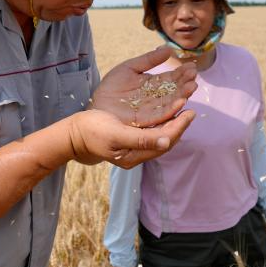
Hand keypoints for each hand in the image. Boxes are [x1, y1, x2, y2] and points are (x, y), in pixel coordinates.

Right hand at [68, 108, 195, 166]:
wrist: (74, 134)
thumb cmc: (92, 131)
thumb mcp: (116, 133)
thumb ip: (141, 138)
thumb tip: (166, 139)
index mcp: (135, 155)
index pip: (164, 142)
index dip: (179, 127)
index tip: (190, 112)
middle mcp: (137, 155)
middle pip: (165, 141)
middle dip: (179, 127)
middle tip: (191, 111)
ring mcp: (133, 149)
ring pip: (159, 138)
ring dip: (172, 125)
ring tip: (183, 111)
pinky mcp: (129, 142)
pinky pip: (151, 134)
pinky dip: (161, 123)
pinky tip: (165, 114)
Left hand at [91, 47, 197, 126]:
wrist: (95, 106)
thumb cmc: (110, 88)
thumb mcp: (129, 68)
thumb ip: (148, 60)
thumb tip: (169, 49)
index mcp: (152, 86)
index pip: (169, 79)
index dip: (180, 73)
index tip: (191, 67)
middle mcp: (155, 99)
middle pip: (173, 91)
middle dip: (184, 84)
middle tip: (194, 76)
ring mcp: (151, 111)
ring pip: (170, 103)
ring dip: (182, 95)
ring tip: (191, 86)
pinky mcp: (146, 122)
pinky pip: (160, 115)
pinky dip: (171, 109)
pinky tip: (180, 101)